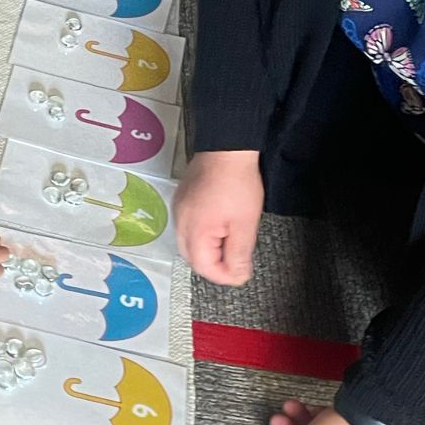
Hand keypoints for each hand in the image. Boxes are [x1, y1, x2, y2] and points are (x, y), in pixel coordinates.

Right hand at [176, 149, 263, 285]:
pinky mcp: (182, 201)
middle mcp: (180, 223)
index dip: (225, 276)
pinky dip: (202, 233)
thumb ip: (240, 254)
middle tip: (237, 261)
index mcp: (194, 232)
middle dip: (215, 264)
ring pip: (190, 243)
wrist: (227, 148)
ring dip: (209, 249)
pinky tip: (218, 226)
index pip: (205, 268)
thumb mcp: (245, 224)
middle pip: (194, 258)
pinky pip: (188, 227)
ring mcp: (178, 211)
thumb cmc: (236, 182)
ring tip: (230, 241)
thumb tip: (238, 276)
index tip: (241, 273)